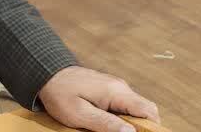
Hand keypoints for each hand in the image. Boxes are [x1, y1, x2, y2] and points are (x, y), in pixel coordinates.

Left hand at [37, 66, 159, 131]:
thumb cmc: (61, 94)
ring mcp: (116, 87)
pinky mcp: (109, 90)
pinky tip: (107, 123)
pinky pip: (124, 105)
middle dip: (142, 126)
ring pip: (135, 108)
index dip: (152, 127)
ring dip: (130, 122)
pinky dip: (122, 117)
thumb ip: (106, 123)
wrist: (48, 74)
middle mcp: (120, 87)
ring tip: (112, 129)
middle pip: (145, 109)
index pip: (148, 110)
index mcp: (116, 92)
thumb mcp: (80, 114)